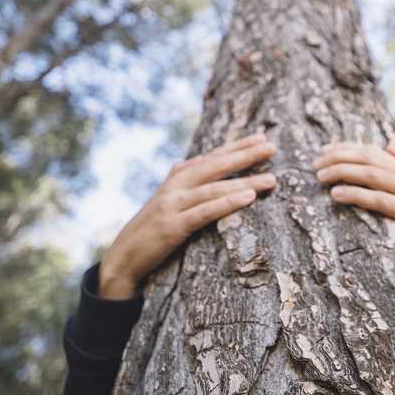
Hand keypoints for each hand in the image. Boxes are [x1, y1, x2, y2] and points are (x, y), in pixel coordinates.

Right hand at [98, 133, 276, 298]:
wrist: (123, 257)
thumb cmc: (149, 228)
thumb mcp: (162, 198)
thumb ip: (178, 177)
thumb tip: (195, 159)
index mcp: (176, 178)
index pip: (212, 157)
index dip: (236, 146)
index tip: (261, 137)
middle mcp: (176, 187)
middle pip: (216, 166)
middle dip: (245, 155)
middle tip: (271, 146)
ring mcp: (173, 206)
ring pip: (215, 189)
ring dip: (245, 182)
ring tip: (271, 179)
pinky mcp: (174, 227)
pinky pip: (205, 212)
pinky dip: (228, 203)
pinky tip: (248, 197)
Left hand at [313, 142, 394, 254]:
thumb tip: (388, 147)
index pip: (370, 150)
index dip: (345, 148)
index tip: (323, 150)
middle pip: (367, 159)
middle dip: (338, 158)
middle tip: (316, 164)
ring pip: (371, 175)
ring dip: (343, 173)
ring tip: (321, 177)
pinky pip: (379, 200)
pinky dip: (357, 195)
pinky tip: (338, 195)